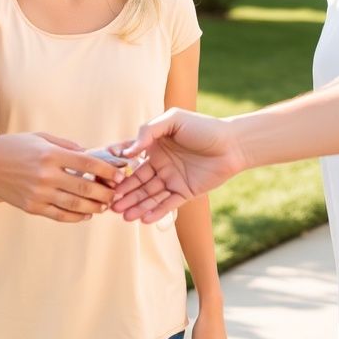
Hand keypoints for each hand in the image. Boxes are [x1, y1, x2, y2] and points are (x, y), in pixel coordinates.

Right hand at [0, 133, 122, 221]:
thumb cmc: (13, 146)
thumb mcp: (40, 138)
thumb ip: (66, 146)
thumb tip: (89, 155)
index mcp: (50, 154)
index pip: (87, 163)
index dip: (107, 170)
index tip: (120, 175)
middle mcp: (46, 175)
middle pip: (84, 186)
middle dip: (105, 192)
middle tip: (116, 194)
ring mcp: (38, 193)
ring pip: (74, 204)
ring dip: (94, 207)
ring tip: (104, 206)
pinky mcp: (31, 207)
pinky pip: (59, 215)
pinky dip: (75, 216)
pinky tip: (85, 214)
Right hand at [110, 108, 244, 221]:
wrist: (233, 143)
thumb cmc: (203, 127)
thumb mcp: (172, 120)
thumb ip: (148, 131)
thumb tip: (128, 151)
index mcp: (155, 148)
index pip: (132, 162)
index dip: (120, 172)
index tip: (105, 181)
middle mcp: (161, 165)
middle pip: (139, 182)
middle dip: (125, 194)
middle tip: (110, 204)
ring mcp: (173, 179)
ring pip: (150, 195)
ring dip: (137, 205)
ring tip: (123, 215)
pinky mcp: (185, 192)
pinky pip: (168, 204)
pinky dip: (156, 211)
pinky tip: (143, 218)